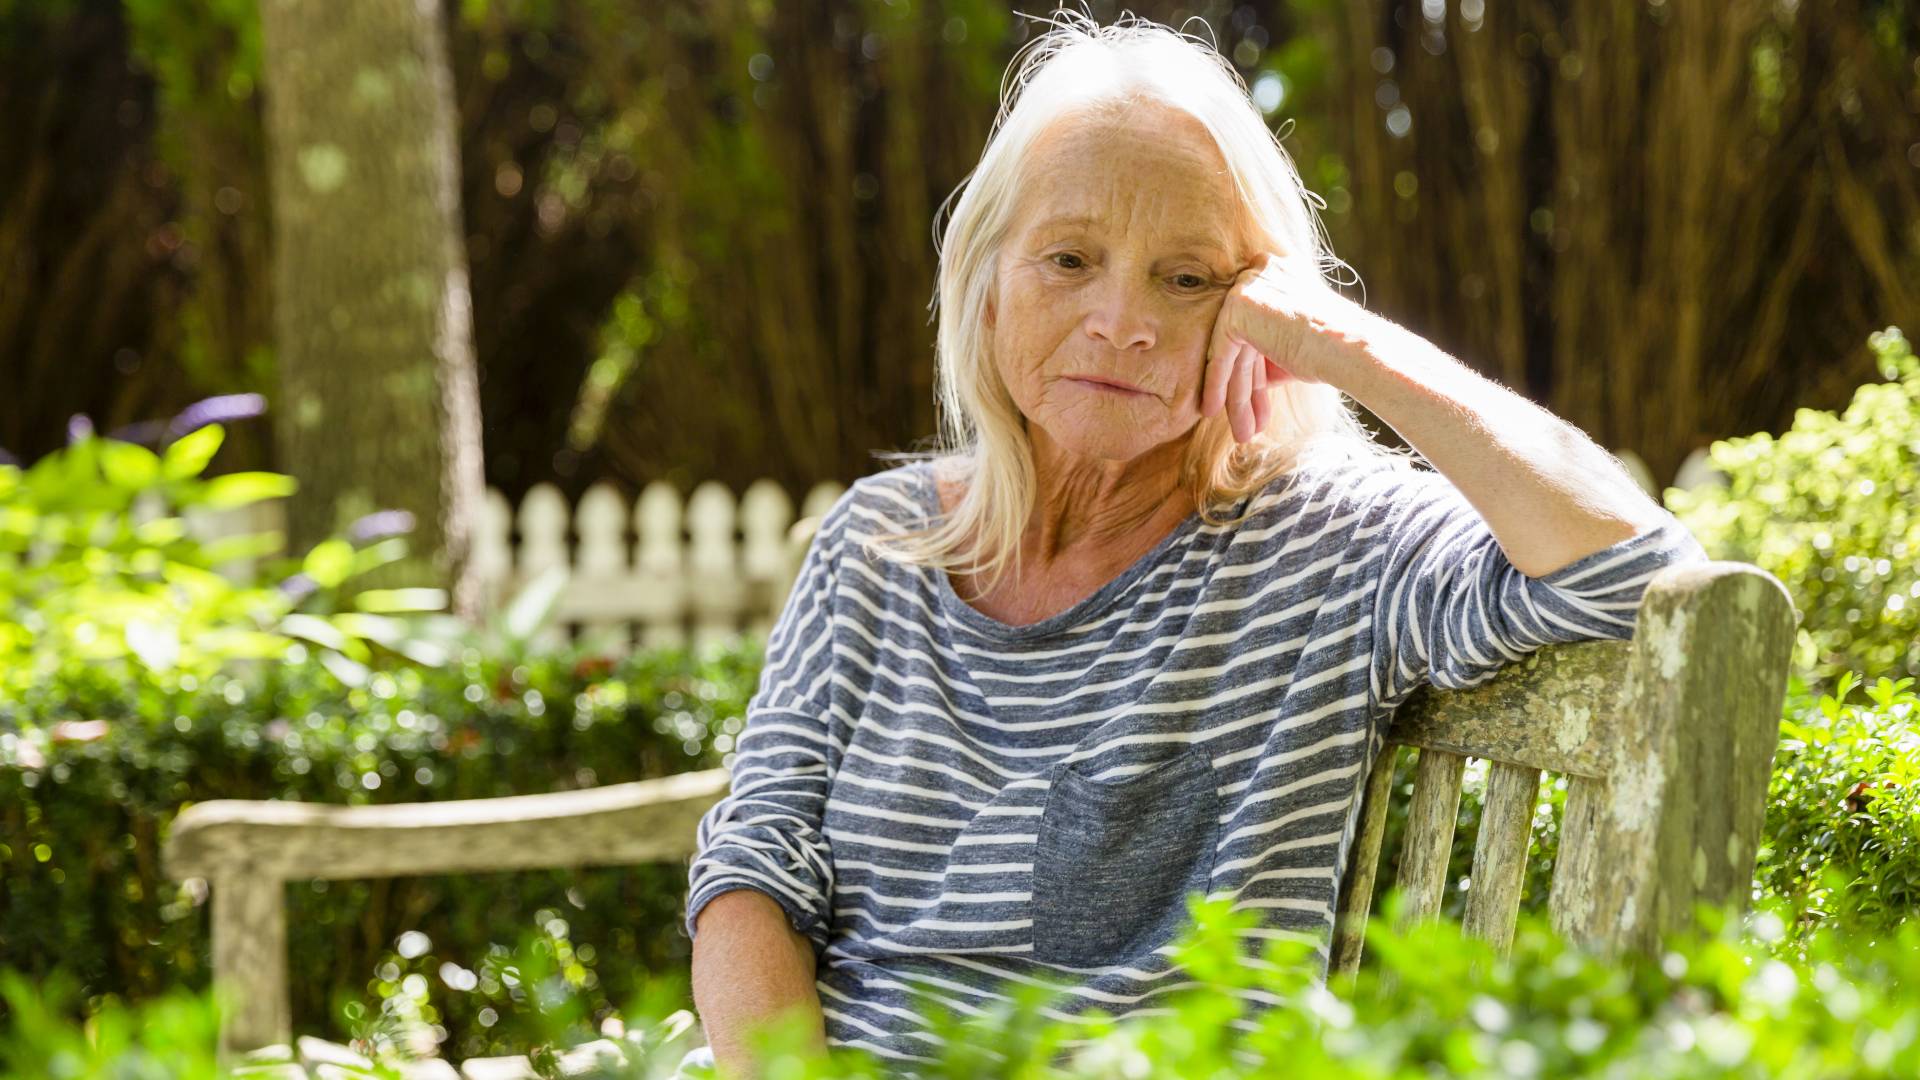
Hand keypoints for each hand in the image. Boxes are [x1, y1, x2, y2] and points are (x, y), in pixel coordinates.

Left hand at [1200, 251, 1374, 442]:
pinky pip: (1221, 354)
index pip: (1257, 326)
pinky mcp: (1237, 308)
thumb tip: (1245, 372)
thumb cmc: (1337, 351)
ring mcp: (1247, 287)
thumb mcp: (1296, 343)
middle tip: (1246, 423)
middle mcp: (1261, 272)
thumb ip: (1268, 346)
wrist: (1352, 349)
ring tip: (1241, 432)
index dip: (1255, 368)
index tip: (1256, 397)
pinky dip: (1217, 385)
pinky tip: (1212, 411)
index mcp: (1280, 272)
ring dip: (1236, 396)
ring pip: (1234, 353)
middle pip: (1244, 342)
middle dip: (1247, 387)